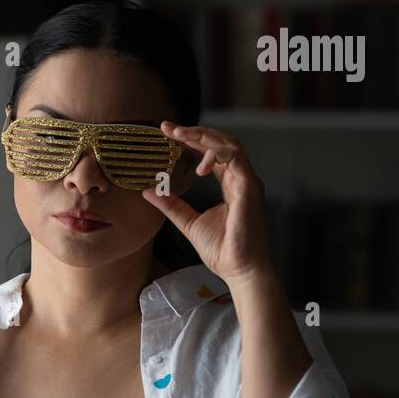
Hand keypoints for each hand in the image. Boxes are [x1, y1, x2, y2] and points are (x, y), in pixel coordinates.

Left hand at [140, 121, 276, 286]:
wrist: (239, 270)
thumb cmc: (221, 249)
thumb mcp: (188, 222)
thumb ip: (171, 204)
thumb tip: (148, 190)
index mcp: (230, 184)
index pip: (211, 152)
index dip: (191, 139)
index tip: (167, 133)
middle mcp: (241, 179)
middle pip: (221, 142)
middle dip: (194, 131)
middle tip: (168, 127)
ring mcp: (248, 182)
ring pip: (230, 144)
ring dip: (204, 136)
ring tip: (179, 135)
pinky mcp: (250, 188)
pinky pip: (236, 160)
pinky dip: (216, 156)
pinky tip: (198, 166)